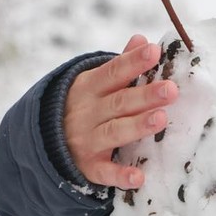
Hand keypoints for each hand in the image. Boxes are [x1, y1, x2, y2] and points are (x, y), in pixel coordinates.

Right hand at [62, 34, 176, 188]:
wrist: (44, 142)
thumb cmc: (84, 106)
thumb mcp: (94, 83)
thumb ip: (119, 65)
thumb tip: (141, 38)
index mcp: (89, 88)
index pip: (113, 72)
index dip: (133, 62)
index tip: (154, 51)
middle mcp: (87, 113)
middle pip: (119, 102)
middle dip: (145, 96)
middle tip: (171, 90)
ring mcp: (86, 140)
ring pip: (114, 132)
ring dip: (137, 126)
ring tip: (161, 119)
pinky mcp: (88, 167)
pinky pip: (104, 172)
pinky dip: (120, 175)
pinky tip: (139, 177)